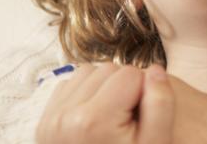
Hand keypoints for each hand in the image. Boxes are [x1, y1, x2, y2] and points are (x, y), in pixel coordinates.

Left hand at [36, 63, 174, 143]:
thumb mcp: (157, 142)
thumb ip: (162, 104)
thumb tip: (155, 70)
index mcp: (94, 120)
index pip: (131, 74)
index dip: (145, 91)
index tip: (143, 116)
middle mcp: (66, 115)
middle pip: (109, 70)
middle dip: (125, 87)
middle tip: (130, 118)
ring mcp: (51, 118)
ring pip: (90, 72)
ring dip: (106, 87)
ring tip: (115, 115)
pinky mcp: (45, 120)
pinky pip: (71, 84)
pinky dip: (88, 92)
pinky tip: (98, 115)